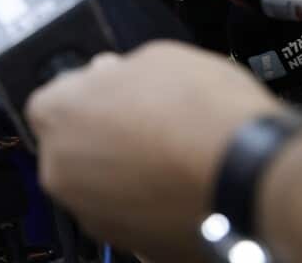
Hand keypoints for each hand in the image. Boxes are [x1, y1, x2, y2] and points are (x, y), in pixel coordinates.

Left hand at [25, 42, 282, 261]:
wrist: (250, 176)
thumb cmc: (203, 112)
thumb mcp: (157, 57)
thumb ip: (118, 71)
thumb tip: (110, 74)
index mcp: (56, 115)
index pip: (52, 101)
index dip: (88, 93)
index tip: (113, 90)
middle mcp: (60, 169)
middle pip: (71, 147)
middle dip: (101, 135)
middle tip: (147, 121)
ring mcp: (91, 213)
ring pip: (98, 185)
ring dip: (123, 172)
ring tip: (172, 154)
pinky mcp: (128, 244)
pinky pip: (128, 214)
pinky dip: (146, 203)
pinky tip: (179, 184)